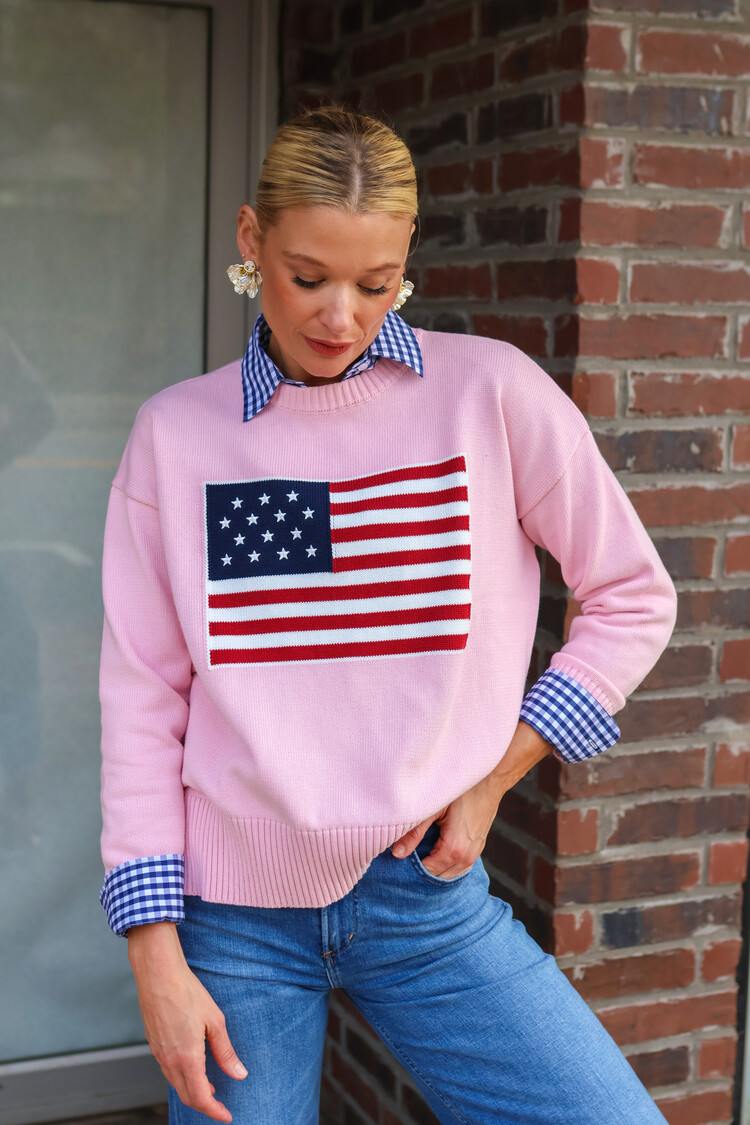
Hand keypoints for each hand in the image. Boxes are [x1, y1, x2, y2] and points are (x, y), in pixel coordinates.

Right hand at [128, 922, 246, 1122]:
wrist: (158, 974)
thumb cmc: (187, 992)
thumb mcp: (214, 1021)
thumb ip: (225, 1051)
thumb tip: (239, 1073)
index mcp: (187, 1058)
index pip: (201, 1098)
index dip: (215, 1111)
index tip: (227, 1116)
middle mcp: (169, 1060)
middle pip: (187, 1095)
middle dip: (204, 1104)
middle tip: (221, 1104)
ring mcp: (158, 1053)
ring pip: (176, 1084)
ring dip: (192, 1090)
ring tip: (210, 1087)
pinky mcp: (153, 1043)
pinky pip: (168, 1070)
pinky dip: (182, 1077)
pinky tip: (193, 1067)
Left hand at [390, 721, 554, 877]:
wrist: (490, 779)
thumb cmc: (461, 790)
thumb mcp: (434, 808)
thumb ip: (415, 833)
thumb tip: (397, 854)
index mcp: (454, 849)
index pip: (428, 872)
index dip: (412, 869)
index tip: (400, 860)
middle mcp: (466, 857)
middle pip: (440, 877)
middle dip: (423, 872)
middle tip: (406, 859)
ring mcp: (475, 853)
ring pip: (452, 874)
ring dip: (436, 869)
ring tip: (420, 857)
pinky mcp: (478, 847)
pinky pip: (462, 866)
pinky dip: (448, 866)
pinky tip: (436, 855)